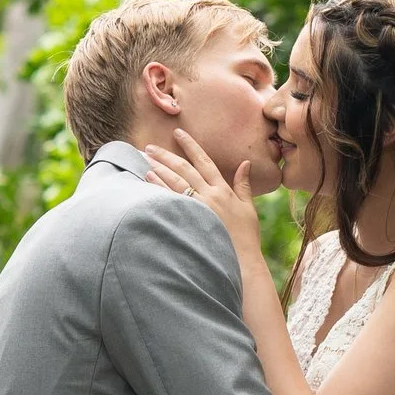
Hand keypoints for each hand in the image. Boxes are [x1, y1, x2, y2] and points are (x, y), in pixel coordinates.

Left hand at [142, 126, 265, 274]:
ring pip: (175, 181)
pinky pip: (170, 199)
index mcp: (223, 189)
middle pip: (185, 168)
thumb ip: (243, 184)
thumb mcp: (248, 207)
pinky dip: (159, 186)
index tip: (179, 133)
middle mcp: (209, 195)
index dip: (191, 145)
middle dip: (167, 154)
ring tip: (146, 158)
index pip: (204, 161)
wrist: (242, 261)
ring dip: (159, 167)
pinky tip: (148, 177)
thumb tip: (245, 163)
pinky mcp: (189, 221)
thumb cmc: (246, 236)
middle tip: (151, 145)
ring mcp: (198, 208)